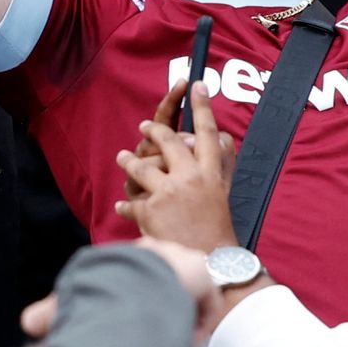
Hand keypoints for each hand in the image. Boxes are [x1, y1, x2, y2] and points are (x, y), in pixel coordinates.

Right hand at [19, 238, 224, 338]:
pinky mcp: (205, 277)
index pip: (133, 277)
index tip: (128, 326)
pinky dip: (197, 324)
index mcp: (131, 254)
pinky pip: (205, 306)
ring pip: (185, 297)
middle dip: (159, 312)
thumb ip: (54, 310)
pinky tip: (188, 338)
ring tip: (171, 340)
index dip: (130, 302)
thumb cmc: (106, 286)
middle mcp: (161, 253)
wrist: (142, 281)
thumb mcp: (75, 295)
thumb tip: (27, 324)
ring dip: (179, 318)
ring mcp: (186, 262)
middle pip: (164, 287)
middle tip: (153, 338)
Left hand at [115, 81, 237, 252]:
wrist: (209, 262)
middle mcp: (189, 177)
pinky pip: (131, 202)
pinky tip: (121, 206)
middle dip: (154, 130)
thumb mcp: (225, 193)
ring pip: (141, 166)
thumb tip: (222, 137)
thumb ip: (221, 164)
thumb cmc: (219, 229)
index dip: (202, 106)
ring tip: (122, 158)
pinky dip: (126, 205)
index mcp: (210, 172)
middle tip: (145, 127)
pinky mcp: (150, 211)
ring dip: (129, 161)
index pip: (206, 131)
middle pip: (168, 141)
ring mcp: (167, 193)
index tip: (197, 84)